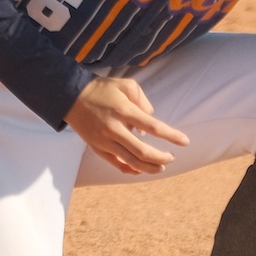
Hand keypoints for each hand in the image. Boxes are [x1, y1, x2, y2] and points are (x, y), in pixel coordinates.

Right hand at [66, 77, 189, 174]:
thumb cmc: (103, 89)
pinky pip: (116, 164)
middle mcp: (114, 129)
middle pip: (143, 151)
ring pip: (131, 161)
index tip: (185, 141)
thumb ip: (143, 101)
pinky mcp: (97, 149)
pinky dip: (131, 169)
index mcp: (124, 111)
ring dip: (149, 167)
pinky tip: (141, 170)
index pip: (153, 127)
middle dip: (161, 157)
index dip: (171, 136)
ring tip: (161, 167)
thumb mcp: (126, 85)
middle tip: (172, 157)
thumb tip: (149, 124)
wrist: (71, 97)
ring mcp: (104, 141)